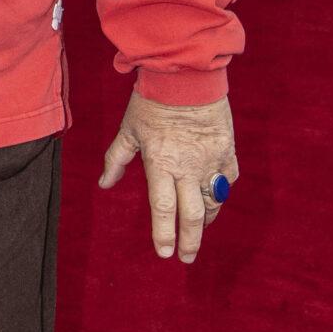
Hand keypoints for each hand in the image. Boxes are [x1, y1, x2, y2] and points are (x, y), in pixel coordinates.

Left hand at [99, 89, 237, 265]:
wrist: (186, 74)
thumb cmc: (152, 100)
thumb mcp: (128, 130)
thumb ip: (116, 159)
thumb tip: (104, 184)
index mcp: (161, 164)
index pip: (163, 209)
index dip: (164, 234)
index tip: (166, 253)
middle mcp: (188, 167)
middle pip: (193, 215)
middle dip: (191, 240)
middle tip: (188, 257)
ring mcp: (211, 159)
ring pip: (214, 201)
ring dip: (207, 219)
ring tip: (200, 229)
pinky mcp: (227, 149)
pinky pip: (227, 179)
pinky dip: (221, 191)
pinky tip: (215, 196)